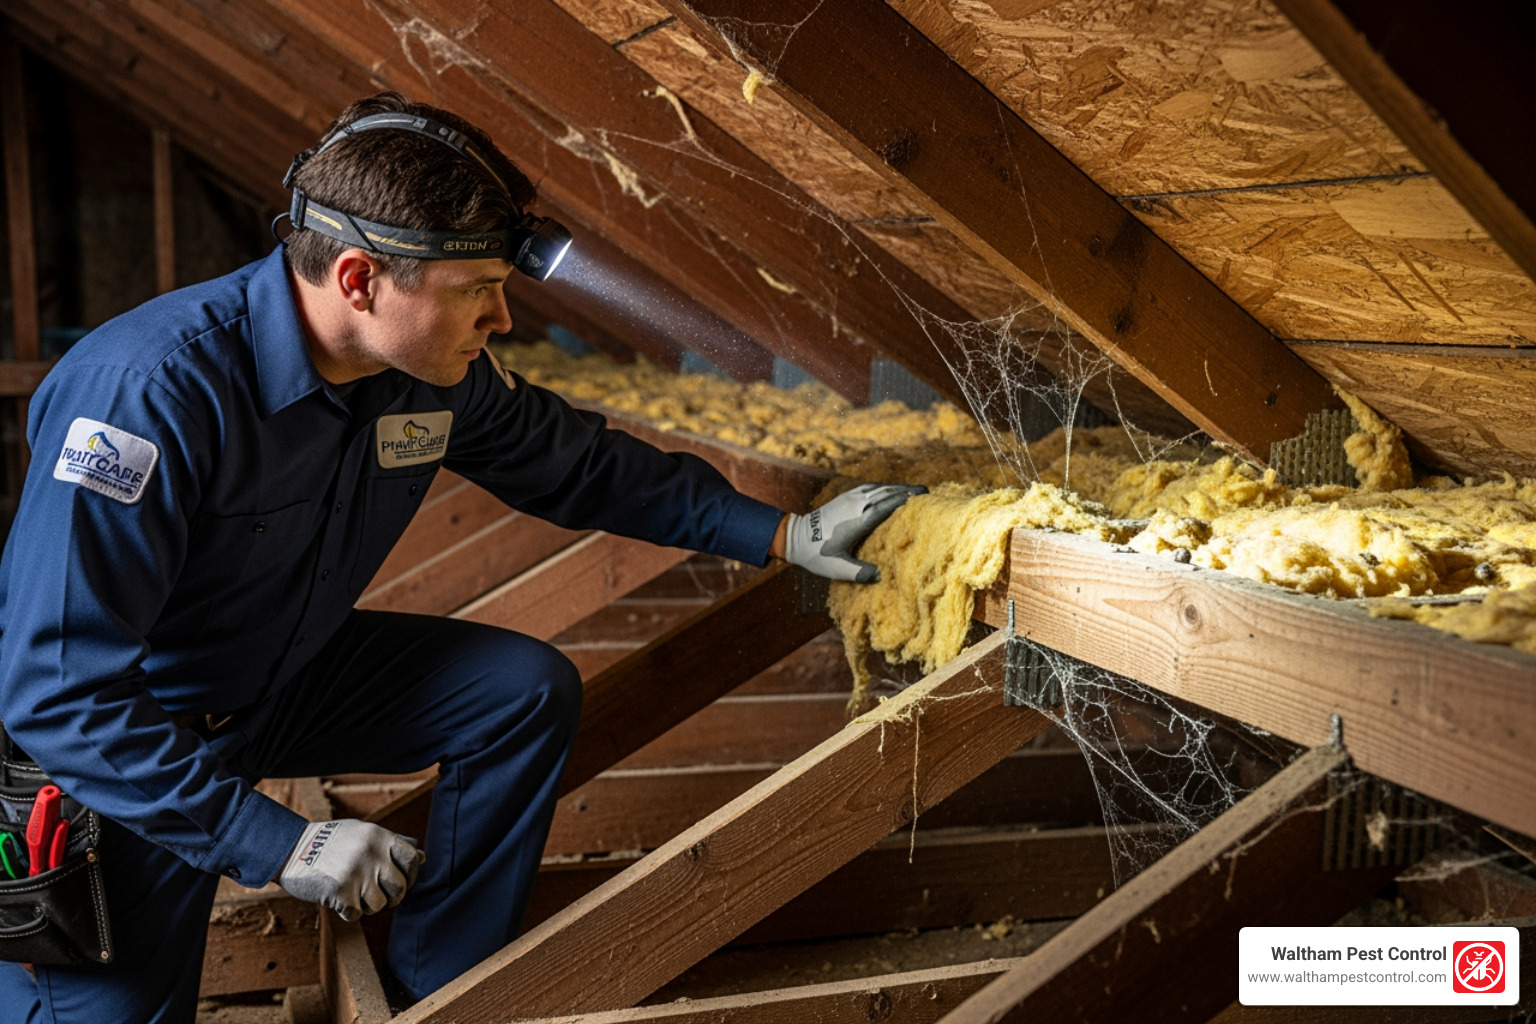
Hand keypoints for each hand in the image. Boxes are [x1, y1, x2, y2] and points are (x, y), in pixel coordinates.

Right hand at [277, 819, 425, 921]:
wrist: (289, 849)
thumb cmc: (330, 843)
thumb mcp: (362, 833)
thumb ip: (391, 845)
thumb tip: (422, 858)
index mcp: (378, 835)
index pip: (412, 859)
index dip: (411, 875)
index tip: (402, 881)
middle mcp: (371, 853)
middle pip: (399, 887)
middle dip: (392, 897)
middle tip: (377, 895)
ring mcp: (356, 872)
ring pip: (379, 905)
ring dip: (367, 906)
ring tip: (353, 894)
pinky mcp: (340, 891)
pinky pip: (356, 914)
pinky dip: (348, 912)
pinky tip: (337, 899)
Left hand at [784, 483, 925, 582]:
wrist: (794, 537)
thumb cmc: (817, 555)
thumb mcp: (838, 568)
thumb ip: (859, 573)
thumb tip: (880, 576)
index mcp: (858, 520)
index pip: (887, 505)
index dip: (905, 499)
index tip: (923, 496)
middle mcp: (855, 505)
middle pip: (886, 493)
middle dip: (906, 490)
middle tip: (926, 490)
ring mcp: (849, 499)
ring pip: (877, 488)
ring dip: (895, 488)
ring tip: (911, 490)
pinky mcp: (843, 497)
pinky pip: (868, 488)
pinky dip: (882, 488)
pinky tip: (888, 490)